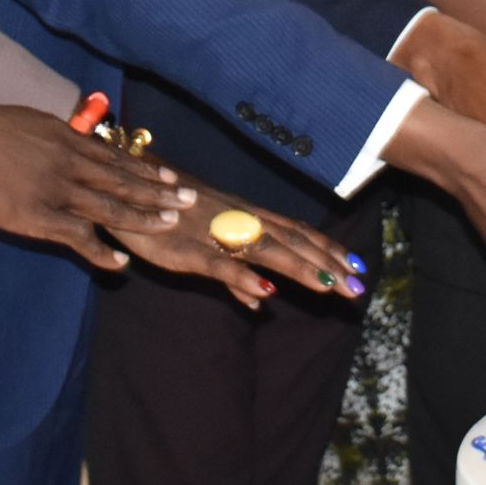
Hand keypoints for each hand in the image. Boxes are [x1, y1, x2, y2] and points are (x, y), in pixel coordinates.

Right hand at [0, 94, 190, 264]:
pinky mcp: (38, 215)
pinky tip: (122, 262)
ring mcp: (57, 190)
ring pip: (111, 206)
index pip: (117, 158)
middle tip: (190, 201)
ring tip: (170, 226)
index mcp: (68, 140)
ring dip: (143, 218)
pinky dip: (102, 250)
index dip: (146, 170)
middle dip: (160, 193)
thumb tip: (72, 136)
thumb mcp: (31, 122)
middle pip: (124, 180)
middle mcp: (71, 163)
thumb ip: (57, 136)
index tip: (172, 177)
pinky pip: (79, 236)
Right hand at [112, 193, 370, 311]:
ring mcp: (215, 234)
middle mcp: (237, 221)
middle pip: (291, 243)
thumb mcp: (206, 247)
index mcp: (244, 218)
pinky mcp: (187, 251)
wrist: (126, 185)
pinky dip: (243, 276)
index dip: (327, 249)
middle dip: (326, 265)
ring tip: (330, 286)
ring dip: (300, 268)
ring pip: (266, 250)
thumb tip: (263, 298)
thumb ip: (235, 275)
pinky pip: (219, 264)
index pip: (296, 232)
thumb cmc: (167, 213)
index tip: (358, 266)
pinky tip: (265, 294)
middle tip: (358, 286)